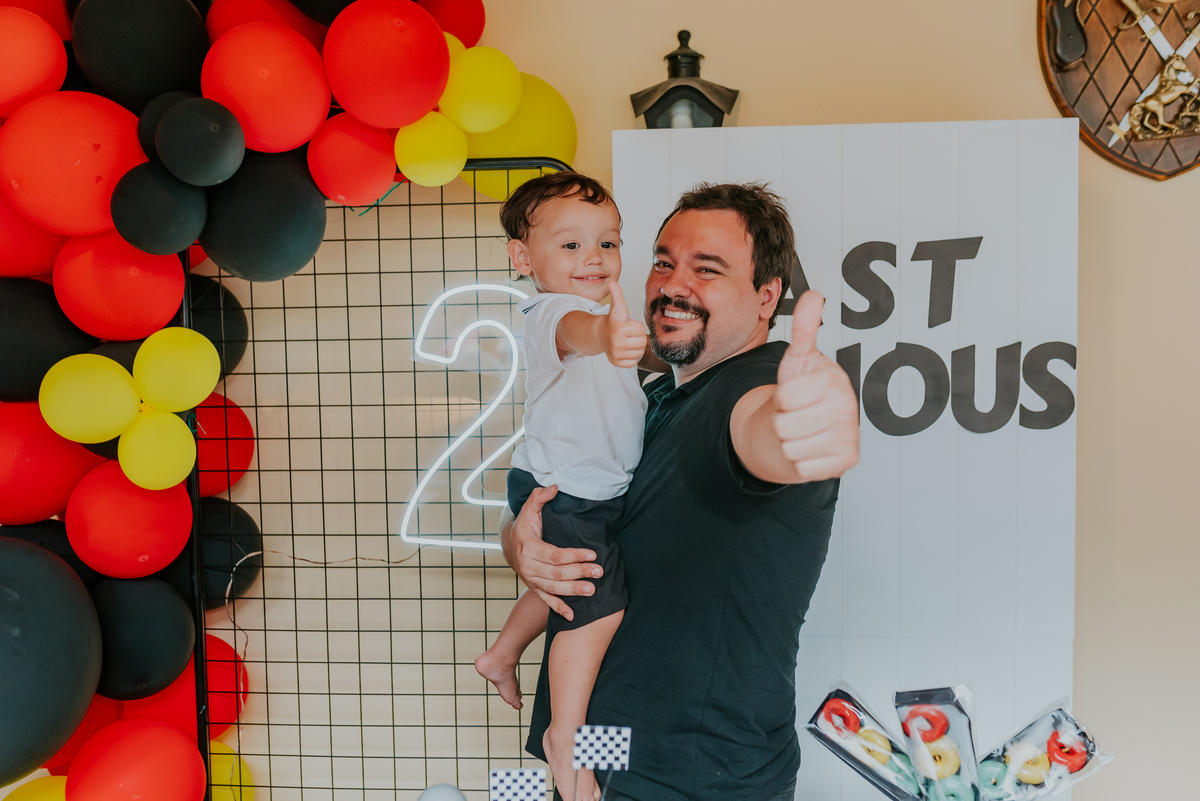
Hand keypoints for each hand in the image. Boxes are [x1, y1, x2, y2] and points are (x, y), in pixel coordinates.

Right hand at [500, 484, 601, 618]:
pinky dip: (559, 609)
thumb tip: (554, 487)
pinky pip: (546, 600)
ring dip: (573, 591)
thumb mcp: (528, 509)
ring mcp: (531, 579)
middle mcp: (528, 566)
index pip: (555, 554)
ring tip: (592, 590)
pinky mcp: (534, 588)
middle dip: (579, 573)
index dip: (574, 555)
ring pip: (554, 588)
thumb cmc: (524, 526)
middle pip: (557, 572)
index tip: (592, 554)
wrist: (509, 545)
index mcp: (529, 547)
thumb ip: (539, 497)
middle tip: (599, 572)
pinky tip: (573, 616)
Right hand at [603, 282, 647, 367]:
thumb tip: (612, 282)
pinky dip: (631, 357)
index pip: (641, 330)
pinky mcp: (617, 363)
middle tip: (628, 334)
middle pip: (642, 342)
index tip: (627, 325)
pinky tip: (624, 350)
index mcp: (620, 328)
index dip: (636, 326)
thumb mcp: (617, 308)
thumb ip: (617, 295)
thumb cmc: (613, 321)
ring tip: (626, 341)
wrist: (600, 335)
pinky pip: (633, 362)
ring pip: (639, 352)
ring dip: (635, 347)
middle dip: (637, 337)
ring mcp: (616, 354)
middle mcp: (617, 342)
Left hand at [773, 291, 859, 481]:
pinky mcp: (846, 463)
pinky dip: (801, 462)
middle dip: (783, 422)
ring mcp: (849, 438)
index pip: (784, 399)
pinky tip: (812, 448)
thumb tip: (814, 294)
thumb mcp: (799, 359)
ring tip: (804, 430)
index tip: (796, 394)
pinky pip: (802, 469)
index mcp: (834, 382)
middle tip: (799, 414)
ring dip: (790, 442)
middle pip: (784, 426)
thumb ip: (806, 329)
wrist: (813, 425)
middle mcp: (847, 410)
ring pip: (790, 449)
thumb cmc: (803, 391)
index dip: (782, 399)